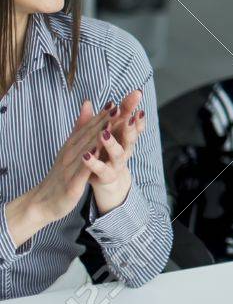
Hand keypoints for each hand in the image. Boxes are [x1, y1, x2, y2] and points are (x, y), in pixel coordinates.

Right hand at [3, 101, 109, 247]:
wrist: (41, 203)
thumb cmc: (60, 174)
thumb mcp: (70, 149)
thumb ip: (81, 127)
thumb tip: (88, 103)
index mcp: (72, 146)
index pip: (89, 128)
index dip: (102, 115)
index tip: (116, 101)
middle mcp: (71, 154)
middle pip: (90, 134)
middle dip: (106, 119)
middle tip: (120, 105)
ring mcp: (70, 168)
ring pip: (87, 149)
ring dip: (100, 134)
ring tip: (112, 122)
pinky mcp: (71, 184)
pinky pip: (82, 170)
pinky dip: (89, 159)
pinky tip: (98, 151)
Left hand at [85, 90, 146, 213]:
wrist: (106, 182)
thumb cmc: (107, 154)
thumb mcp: (106, 135)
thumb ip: (104, 118)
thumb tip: (103, 100)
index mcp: (124, 137)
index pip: (131, 120)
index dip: (133, 108)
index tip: (137, 94)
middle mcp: (125, 149)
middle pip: (131, 136)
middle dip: (131, 125)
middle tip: (129, 114)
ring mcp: (117, 163)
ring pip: (118, 153)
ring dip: (111, 143)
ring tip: (103, 133)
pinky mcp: (107, 176)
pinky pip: (102, 170)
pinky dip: (95, 164)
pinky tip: (87, 156)